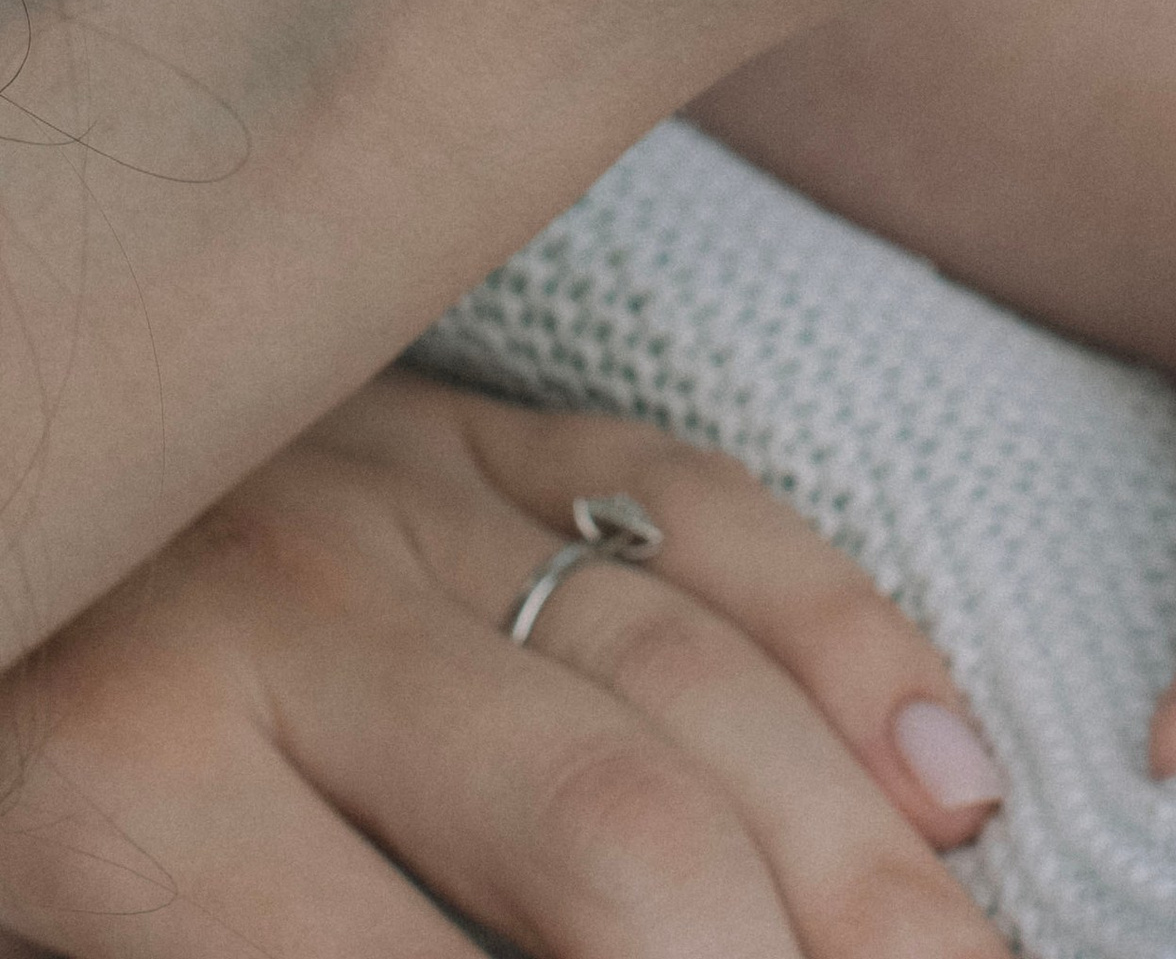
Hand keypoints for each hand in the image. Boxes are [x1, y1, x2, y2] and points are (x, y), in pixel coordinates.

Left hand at [0, 370, 1003, 958]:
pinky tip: (946, 776)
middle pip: (616, 829)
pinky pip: (699, 502)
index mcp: (126, 796)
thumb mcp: (46, 922)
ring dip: (866, 857)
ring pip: (695, 669)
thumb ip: (270, 954)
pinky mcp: (475, 411)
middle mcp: (290, 623)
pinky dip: (845, 636)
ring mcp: (399, 489)